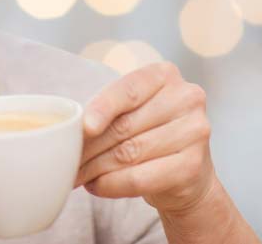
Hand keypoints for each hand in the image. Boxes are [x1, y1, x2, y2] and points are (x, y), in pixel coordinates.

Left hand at [74, 62, 216, 214]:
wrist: (189, 174)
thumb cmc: (149, 133)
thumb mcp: (131, 111)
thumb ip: (106, 111)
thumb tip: (69, 128)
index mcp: (164, 74)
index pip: (128, 90)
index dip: (102, 108)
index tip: (83, 127)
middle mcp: (186, 98)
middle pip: (125, 125)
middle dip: (89, 145)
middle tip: (66, 158)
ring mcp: (195, 131)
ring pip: (129, 153)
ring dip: (95, 167)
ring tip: (76, 174)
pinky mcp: (194, 165)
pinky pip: (141, 178)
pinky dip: (112, 184)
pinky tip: (96, 186)